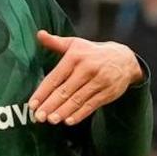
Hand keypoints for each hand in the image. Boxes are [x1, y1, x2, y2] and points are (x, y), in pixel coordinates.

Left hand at [29, 30, 143, 125]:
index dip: (42, 92)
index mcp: (75, 57)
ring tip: (51, 120)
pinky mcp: (108, 92)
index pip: (55, 77)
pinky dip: (79, 114)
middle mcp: (87, 69)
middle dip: (50, 105)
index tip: (32, 104)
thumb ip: (56, 43)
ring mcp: (99, 81)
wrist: (124, 59)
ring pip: (77, 99)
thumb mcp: (75, 44)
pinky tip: (68, 121)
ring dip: (63, 111)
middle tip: (38, 117)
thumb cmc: (92, 53)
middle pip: (65, 91)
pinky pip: (91, 105)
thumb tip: (39, 34)